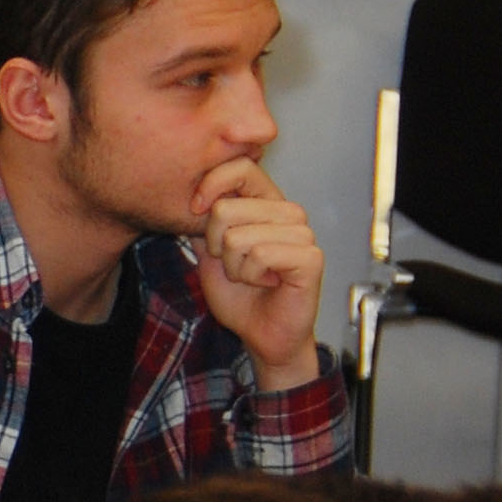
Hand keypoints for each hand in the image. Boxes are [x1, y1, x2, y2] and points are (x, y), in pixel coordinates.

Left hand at [188, 155, 322, 387]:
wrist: (260, 333)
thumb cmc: (240, 295)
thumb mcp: (209, 251)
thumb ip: (202, 220)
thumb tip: (191, 192)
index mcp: (265, 203)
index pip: (239, 168)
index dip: (209, 186)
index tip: (195, 210)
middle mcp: (288, 212)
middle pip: (226, 209)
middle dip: (217, 246)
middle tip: (237, 264)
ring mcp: (303, 233)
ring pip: (238, 237)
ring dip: (234, 266)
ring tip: (253, 275)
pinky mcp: (311, 257)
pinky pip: (260, 254)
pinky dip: (251, 276)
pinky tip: (267, 283)